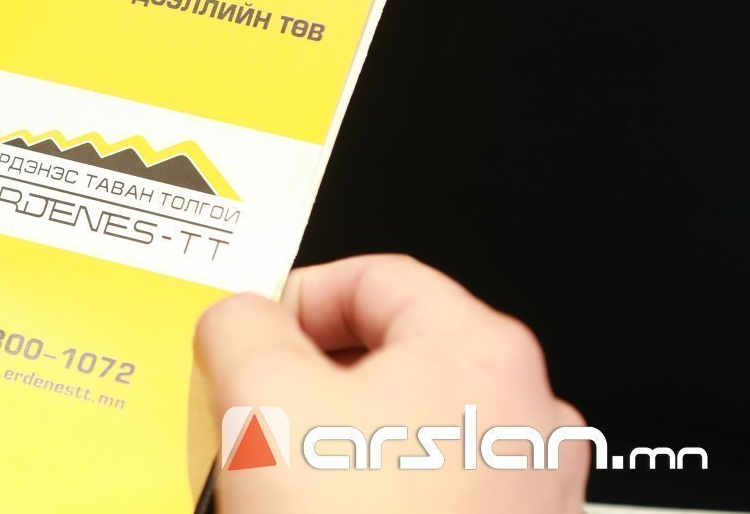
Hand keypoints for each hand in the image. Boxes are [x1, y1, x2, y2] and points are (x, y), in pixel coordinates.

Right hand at [195, 255, 588, 512]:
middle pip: (395, 350)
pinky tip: (326, 512)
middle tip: (253, 400)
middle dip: (312, 371)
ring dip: (338, 431)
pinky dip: (374, 484)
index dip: (298, 294)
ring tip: (282, 469)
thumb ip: (240, 325)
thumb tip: (238, 315)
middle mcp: (524, 412)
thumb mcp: (261, 402)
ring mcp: (527, 486)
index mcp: (481, 350)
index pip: (376, 276)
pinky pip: (431, 482)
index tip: (254, 330)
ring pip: (410, 422)